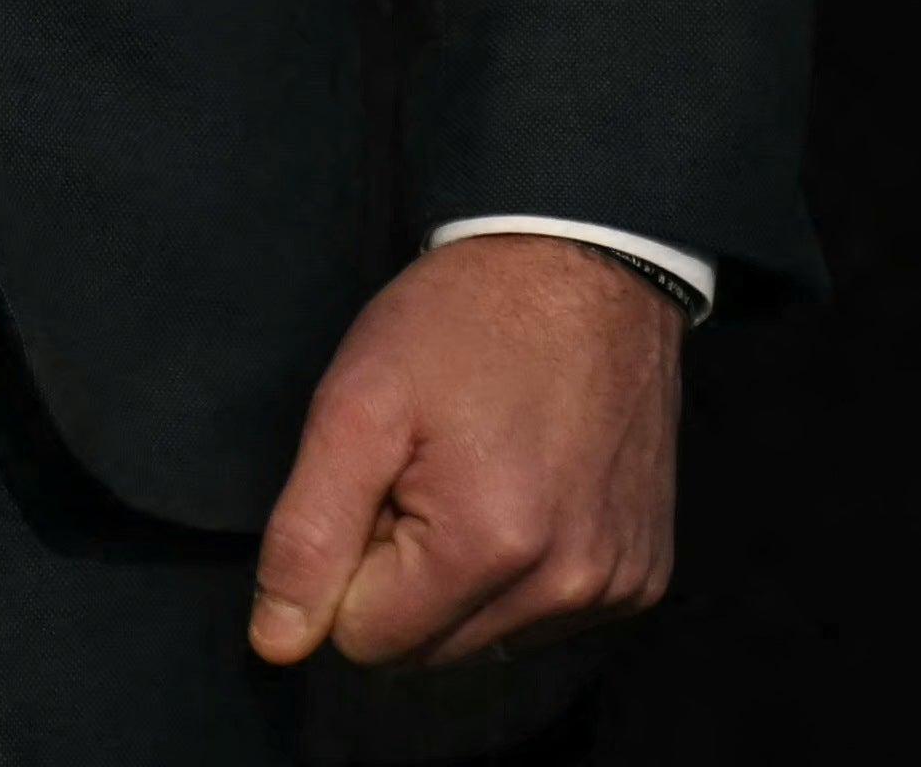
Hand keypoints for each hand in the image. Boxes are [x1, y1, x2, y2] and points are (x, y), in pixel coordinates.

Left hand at [250, 231, 685, 667]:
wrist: (584, 270)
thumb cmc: (457, 325)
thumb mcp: (353, 407)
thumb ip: (308, 534)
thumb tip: (276, 644)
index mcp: (490, 548)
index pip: (368, 639)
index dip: (346, 565)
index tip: (375, 484)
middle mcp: (568, 588)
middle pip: (429, 650)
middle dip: (400, 576)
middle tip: (416, 474)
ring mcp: (617, 588)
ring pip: (485, 639)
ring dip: (456, 577)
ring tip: (468, 472)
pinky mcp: (644, 578)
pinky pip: (545, 618)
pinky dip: (516, 573)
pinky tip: (519, 489)